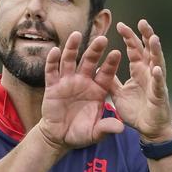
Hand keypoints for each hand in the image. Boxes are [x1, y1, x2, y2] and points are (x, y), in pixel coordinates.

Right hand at [38, 31, 123, 149]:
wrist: (58, 137)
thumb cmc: (79, 133)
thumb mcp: (95, 133)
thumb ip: (106, 128)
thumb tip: (120, 128)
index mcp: (98, 89)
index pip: (106, 73)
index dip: (111, 64)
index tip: (117, 53)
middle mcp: (83, 81)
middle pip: (90, 62)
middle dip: (95, 50)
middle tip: (102, 38)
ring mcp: (67, 81)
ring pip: (70, 61)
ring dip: (72, 48)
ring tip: (76, 34)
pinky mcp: (52, 86)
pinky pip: (51, 71)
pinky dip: (52, 61)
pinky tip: (54, 50)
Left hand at [111, 20, 171, 141]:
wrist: (148, 130)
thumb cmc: (137, 110)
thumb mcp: (118, 94)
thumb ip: (110, 81)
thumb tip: (97, 68)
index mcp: (139, 71)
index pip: (134, 50)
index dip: (129, 37)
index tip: (120, 24)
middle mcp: (149, 73)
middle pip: (148, 51)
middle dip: (145, 36)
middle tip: (142, 22)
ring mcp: (156, 84)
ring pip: (157, 63)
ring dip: (156, 51)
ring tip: (154, 38)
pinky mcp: (159, 97)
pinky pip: (159, 86)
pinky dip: (157, 78)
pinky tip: (155, 69)